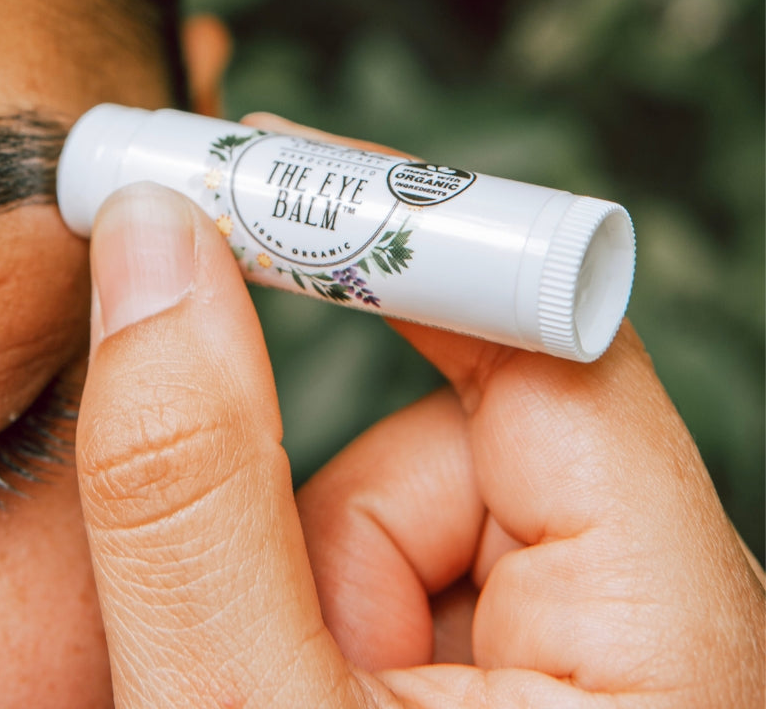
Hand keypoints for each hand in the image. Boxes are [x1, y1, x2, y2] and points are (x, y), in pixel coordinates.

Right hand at [75, 118, 763, 707]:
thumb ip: (193, 488)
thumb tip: (154, 247)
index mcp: (670, 639)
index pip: (553, 332)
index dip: (396, 235)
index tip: (254, 169)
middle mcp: (669, 633)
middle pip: (465, 424)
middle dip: (322, 508)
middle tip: (241, 634)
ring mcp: (608, 662)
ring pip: (418, 502)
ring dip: (314, 586)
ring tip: (276, 708)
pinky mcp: (547, 686)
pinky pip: (415, 571)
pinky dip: (332, 622)